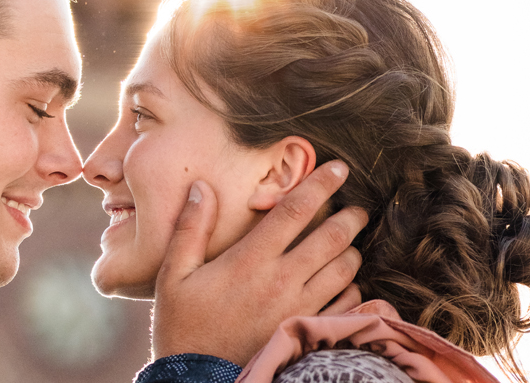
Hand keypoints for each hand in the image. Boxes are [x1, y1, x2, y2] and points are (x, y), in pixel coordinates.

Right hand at [151, 160, 366, 366]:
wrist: (196, 380)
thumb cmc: (182, 326)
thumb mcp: (173, 275)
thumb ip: (190, 229)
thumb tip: (202, 187)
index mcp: (249, 260)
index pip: (295, 211)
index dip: (321, 184)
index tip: (339, 167)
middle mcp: (280, 281)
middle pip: (332, 238)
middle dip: (351, 217)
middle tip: (356, 209)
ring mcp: (298, 308)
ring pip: (344, 271)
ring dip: (351, 252)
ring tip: (349, 244)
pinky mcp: (306, 331)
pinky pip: (346, 305)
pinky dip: (352, 290)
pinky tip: (344, 284)